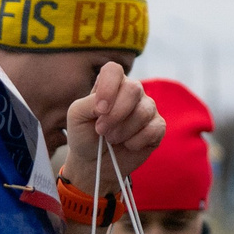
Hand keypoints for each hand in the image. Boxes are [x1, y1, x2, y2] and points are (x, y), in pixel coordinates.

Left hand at [61, 62, 163, 187]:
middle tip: (102, 130)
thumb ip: (88, 103)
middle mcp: (131, 91)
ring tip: (112, 139)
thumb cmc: (84, 136)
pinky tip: (128, 145)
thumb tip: (107, 105)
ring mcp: (147, 108)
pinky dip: (136, 142)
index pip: (114, 70)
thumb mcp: (76, 117)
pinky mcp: (157, 126)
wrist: (95, 164)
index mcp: (110, 84)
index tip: (99, 110)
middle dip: (116, 115)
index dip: (108, 88)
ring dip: (123, 131)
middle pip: (133, 89)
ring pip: (144, 111)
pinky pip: (154, 129)